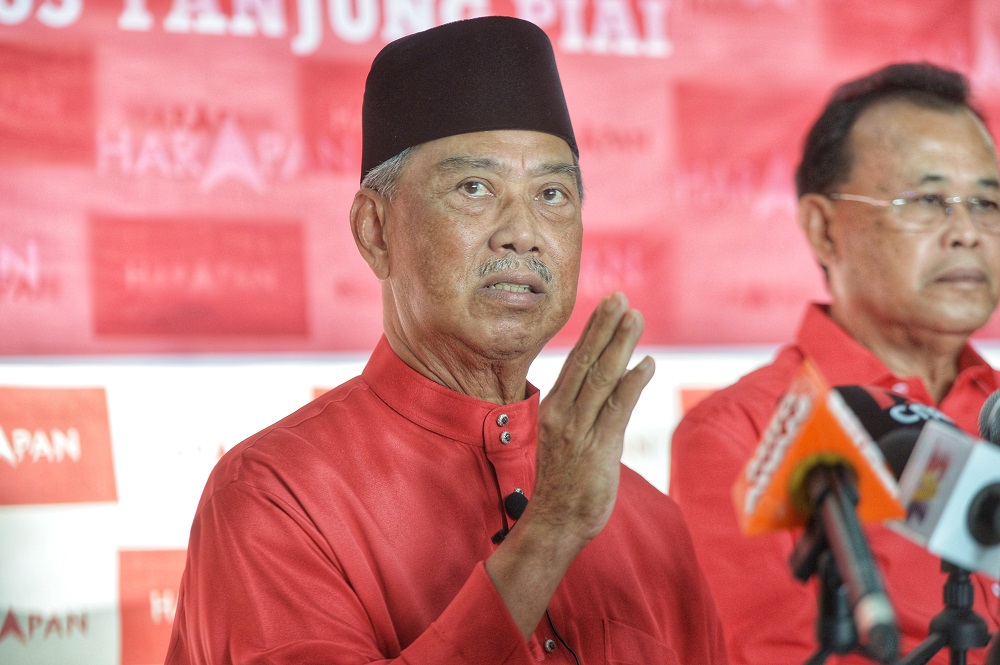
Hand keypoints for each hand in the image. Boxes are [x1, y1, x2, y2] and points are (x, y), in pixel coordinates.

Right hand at [530, 291, 654, 545]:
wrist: (555, 521)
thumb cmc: (564, 480)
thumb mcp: (567, 436)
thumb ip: (585, 406)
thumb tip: (617, 377)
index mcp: (554, 407)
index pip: (576, 361)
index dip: (595, 331)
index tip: (609, 304)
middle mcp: (563, 413)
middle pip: (587, 362)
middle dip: (606, 327)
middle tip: (622, 299)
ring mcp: (579, 430)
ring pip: (602, 379)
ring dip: (621, 346)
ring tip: (635, 318)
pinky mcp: (598, 449)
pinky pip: (617, 409)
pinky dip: (632, 384)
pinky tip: (646, 364)